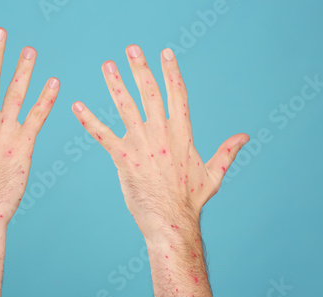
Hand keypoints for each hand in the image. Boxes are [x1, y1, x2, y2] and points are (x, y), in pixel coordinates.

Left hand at [72, 45, 247, 237]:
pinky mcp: (123, 158)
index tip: (165, 53)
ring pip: (126, 107)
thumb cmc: (191, 200)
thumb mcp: (214, 173)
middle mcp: (161, 133)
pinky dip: (89, 120)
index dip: (170, 71)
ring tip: (107, 65)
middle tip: (131, 49)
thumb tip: (245, 137)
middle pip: (149, 93)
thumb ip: (227, 151)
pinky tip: (77, 106)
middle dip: (140, 68)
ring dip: (115, 84)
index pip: (177, 94)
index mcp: (182, 133)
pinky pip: (103, 135)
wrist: (172, 221)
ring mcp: (141, 144)